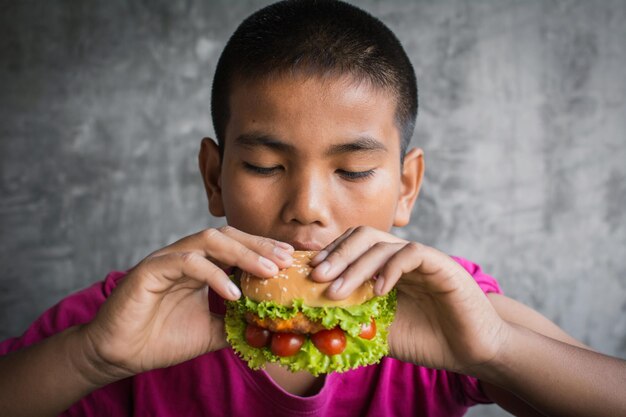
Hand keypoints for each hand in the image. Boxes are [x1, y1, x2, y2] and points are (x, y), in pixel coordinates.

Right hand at [83, 227, 293, 380]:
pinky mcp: (150, 271)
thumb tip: (268, 327)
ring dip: (242, 254)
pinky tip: (233, 293)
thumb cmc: (161, 339)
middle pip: (227, 236)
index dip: (263, 249)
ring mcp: (167, 260)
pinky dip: (213, 275)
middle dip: (259, 245)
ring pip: (209, 241)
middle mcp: (185, 256)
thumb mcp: (210, 331)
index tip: (290, 260)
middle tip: (286, 260)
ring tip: (268, 271)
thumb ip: (235, 322)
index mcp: (199, 265)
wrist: (119, 354)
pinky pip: (187, 263)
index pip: (236, 246)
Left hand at [309, 226, 508, 374]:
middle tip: (316, 277)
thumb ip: (357, 320)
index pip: (353, 246)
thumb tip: (319, 322)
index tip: (309, 274)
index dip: (330, 255)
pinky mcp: (442, 265)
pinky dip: (391, 269)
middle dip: (336, 255)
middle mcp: (401, 257)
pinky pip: (412, 254)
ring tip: (337, 291)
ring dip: (355, 266)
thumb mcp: (382, 331)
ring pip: (383, 244)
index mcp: (385, 268)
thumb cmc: (429, 340)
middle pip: (363, 237)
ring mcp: (422, 259)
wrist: (473, 351)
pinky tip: (378, 291)